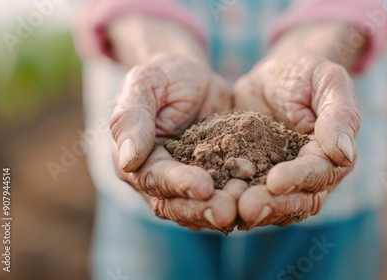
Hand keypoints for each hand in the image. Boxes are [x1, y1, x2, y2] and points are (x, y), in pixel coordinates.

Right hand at [110, 53, 237, 230]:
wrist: (194, 78)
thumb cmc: (165, 76)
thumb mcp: (145, 84)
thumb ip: (131, 118)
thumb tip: (127, 159)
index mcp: (134, 159)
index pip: (154, 178)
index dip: (178, 184)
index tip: (204, 187)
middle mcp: (157, 179)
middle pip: (176, 203)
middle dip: (202, 209)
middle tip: (229, 212)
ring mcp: (186, 184)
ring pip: (200, 206)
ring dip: (222, 211)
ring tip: (247, 209)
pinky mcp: (212, 181)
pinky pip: (223, 195)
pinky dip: (239, 200)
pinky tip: (259, 200)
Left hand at [234, 51, 359, 228]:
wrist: (275, 76)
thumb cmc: (307, 74)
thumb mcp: (327, 82)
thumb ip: (340, 115)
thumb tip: (345, 154)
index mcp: (331, 156)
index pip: (318, 174)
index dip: (298, 179)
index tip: (275, 181)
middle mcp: (309, 177)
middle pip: (295, 200)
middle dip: (272, 205)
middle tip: (246, 208)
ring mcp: (281, 181)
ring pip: (270, 205)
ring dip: (250, 210)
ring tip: (226, 210)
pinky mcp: (254, 179)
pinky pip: (243, 194)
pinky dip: (229, 199)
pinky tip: (211, 200)